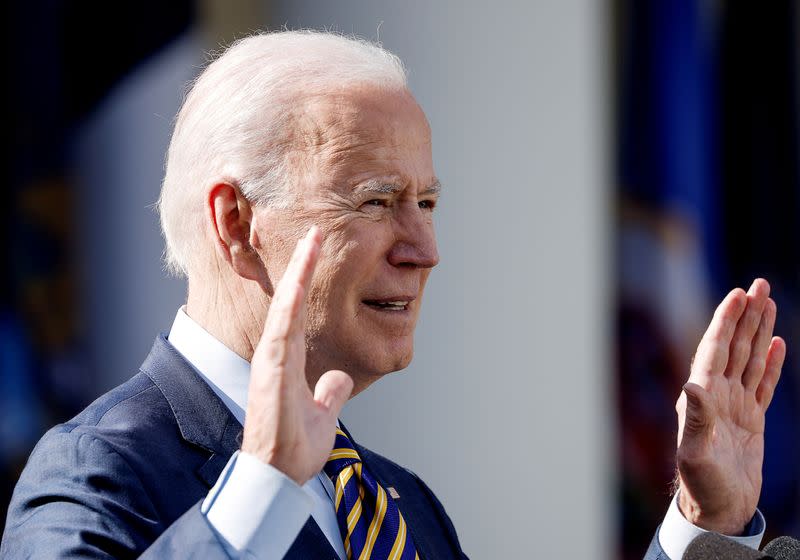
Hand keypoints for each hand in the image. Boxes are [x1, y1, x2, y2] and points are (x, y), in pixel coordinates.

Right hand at [241, 227, 353, 484]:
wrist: (278, 476)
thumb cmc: (295, 448)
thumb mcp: (323, 414)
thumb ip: (329, 393)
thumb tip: (339, 378)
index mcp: (289, 361)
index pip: (298, 311)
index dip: (306, 282)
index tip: (316, 252)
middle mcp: (277, 355)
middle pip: (289, 301)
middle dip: (302, 266)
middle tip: (315, 232)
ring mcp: (272, 362)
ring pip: (284, 308)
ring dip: (297, 275)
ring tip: (310, 243)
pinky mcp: (270, 374)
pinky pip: (281, 332)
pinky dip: (288, 306)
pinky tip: (297, 283)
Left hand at [675, 278, 785, 534]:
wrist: (717, 510)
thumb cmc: (702, 485)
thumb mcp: (696, 453)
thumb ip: (696, 419)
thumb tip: (692, 384)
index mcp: (701, 396)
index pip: (715, 348)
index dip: (726, 320)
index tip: (738, 293)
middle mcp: (715, 394)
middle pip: (734, 345)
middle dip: (746, 314)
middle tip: (759, 284)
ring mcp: (734, 405)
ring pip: (749, 358)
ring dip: (758, 330)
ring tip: (768, 303)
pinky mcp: (750, 419)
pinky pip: (762, 383)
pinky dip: (769, 362)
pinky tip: (775, 343)